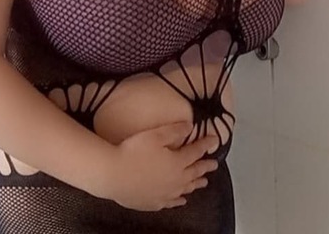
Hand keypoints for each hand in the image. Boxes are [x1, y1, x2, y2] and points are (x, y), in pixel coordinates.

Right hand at [104, 122, 218, 210]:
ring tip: (203, 182)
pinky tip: (182, 200)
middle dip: (205, 167)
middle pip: (194, 172)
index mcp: (177, 162)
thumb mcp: (155, 135)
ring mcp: (164, 193)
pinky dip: (179, 200)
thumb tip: (190, 126)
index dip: (206, 144)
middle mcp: (175, 180)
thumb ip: (174, 130)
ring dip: (196, 184)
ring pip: (186, 189)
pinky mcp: (153, 202)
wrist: (113, 175)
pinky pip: (171, 202)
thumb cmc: (133, 152)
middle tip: (214, 164)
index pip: (196, 152)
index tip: (215, 140)